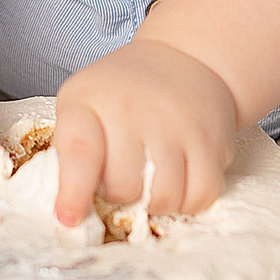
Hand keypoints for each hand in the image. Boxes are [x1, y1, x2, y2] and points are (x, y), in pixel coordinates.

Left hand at [50, 39, 237, 223]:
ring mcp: (175, 122)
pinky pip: (200, 196)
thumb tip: (69, 213)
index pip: (79, 152)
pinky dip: (189, 201)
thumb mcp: (82, 103)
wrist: (186, 59)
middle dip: (119, 194)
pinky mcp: (211, 139)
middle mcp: (131, 108)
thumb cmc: (123, 91)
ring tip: (152, 176)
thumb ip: (71, 152)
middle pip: (122, 187)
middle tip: (124, 174)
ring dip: (155, 201)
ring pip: (163, 198)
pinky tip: (180, 179)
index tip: (68, 220)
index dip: (73, 192)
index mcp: (88, 100)